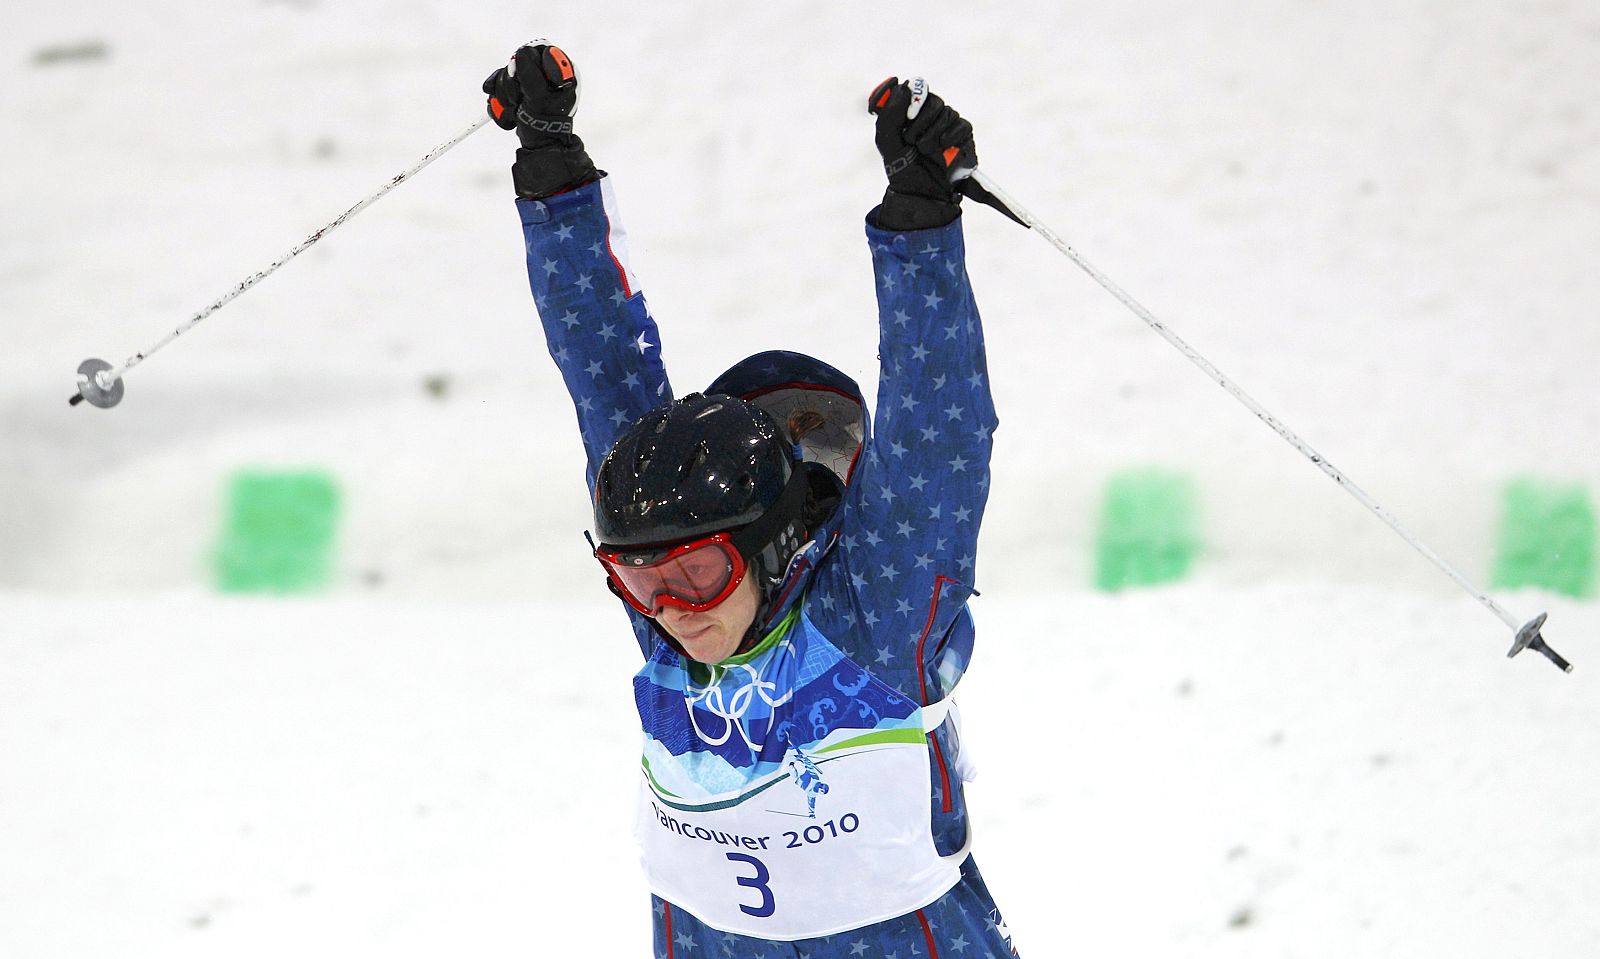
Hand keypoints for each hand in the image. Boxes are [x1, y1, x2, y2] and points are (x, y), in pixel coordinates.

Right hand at [483, 42, 596, 198]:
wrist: (539, 146)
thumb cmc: (546, 125)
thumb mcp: (540, 98)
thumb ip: (532, 74)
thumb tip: (522, 53)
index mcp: (560, 72)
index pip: (540, 49)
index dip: (527, 63)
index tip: (524, 79)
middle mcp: (546, 73)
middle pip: (518, 61)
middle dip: (512, 83)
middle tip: (519, 99)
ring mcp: (531, 82)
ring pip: (507, 74)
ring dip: (505, 94)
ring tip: (515, 109)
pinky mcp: (518, 90)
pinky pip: (500, 84)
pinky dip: (498, 97)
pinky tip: (506, 110)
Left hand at [867, 77, 974, 229]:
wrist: (919, 192)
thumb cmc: (901, 166)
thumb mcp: (886, 139)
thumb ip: (889, 112)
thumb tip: (904, 85)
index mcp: (911, 111)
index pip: (917, 89)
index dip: (914, 99)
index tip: (907, 117)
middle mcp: (931, 115)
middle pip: (934, 100)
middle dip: (921, 120)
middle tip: (911, 139)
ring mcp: (949, 124)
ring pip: (947, 113)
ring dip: (932, 134)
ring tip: (924, 150)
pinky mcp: (964, 136)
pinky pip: (962, 126)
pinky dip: (950, 137)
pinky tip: (942, 148)